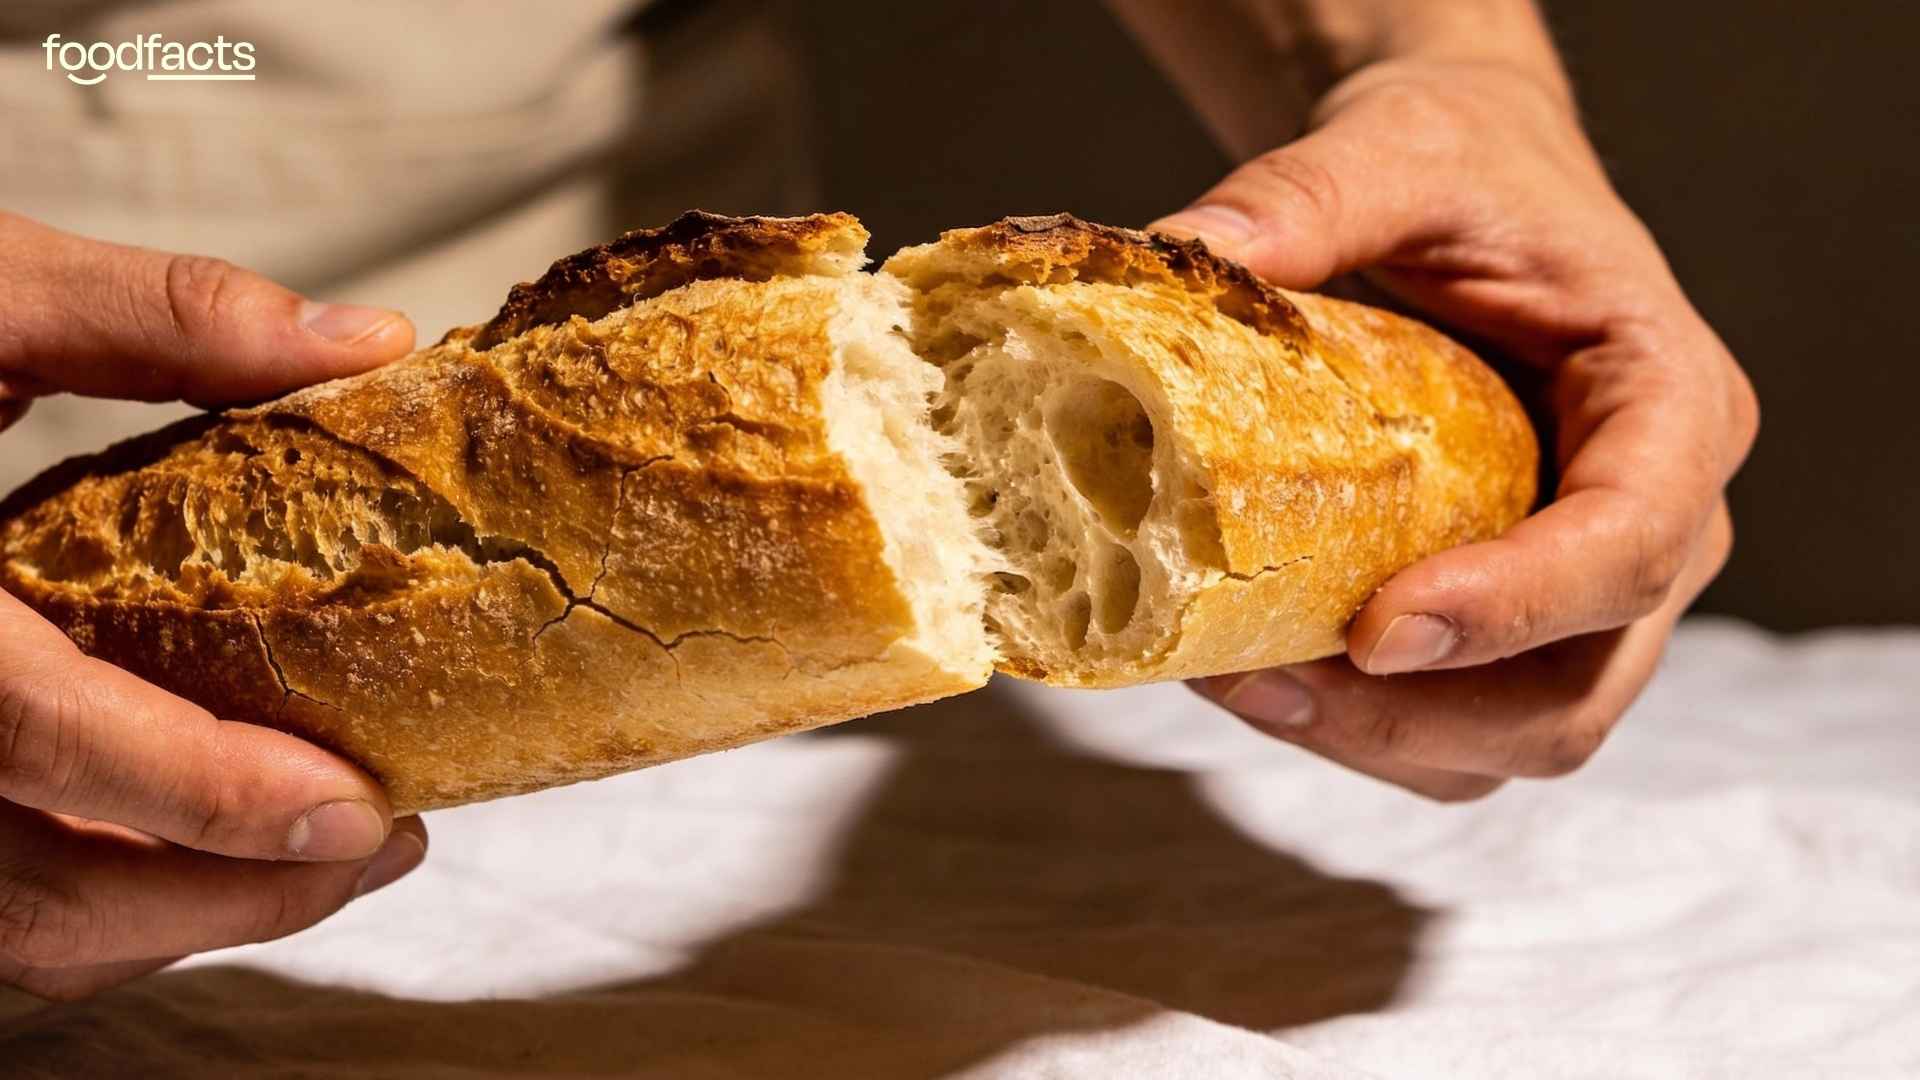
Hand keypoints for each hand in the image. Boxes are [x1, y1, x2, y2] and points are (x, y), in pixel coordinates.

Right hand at [0, 212, 423, 999]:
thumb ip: (156, 320)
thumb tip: (367, 345)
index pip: (33, 731)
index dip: (201, 792)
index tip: (355, 812)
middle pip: (33, 888)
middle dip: (228, 894)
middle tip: (379, 843)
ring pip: (7, 933)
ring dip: (173, 917)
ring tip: (326, 863)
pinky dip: (95, 906)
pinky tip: (197, 859)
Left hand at [1158, 61, 1758, 799]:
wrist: (1472, 188)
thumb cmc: (1464, 170)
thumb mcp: (1396, 151)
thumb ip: (1305, 198)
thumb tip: (1182, 259)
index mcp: (1673, 405)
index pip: (1633, 544)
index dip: (1514, 609)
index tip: (1377, 631)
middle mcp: (1662, 521)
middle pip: (1574, 690)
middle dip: (1414, 716)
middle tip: (1258, 677)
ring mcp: (1594, 590)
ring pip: (1512, 738)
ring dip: (1371, 739)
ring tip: (1237, 678)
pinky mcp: (1520, 621)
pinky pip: (1458, 725)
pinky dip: (1360, 727)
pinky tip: (1258, 669)